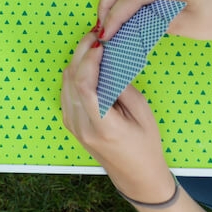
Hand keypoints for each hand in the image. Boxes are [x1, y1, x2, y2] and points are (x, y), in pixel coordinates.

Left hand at [61, 33, 177, 204]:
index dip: (88, 59)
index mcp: (101, 125)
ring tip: (93, 45)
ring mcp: (72, 125)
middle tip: (95, 36)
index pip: (83, 85)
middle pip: (71, 80)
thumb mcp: (141, 112)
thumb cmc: (146, 145)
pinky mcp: (71, 123)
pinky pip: (66, 91)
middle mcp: (81, 126)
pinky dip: (75, 73)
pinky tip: (89, 64)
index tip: (100, 43)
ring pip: (65, 83)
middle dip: (81, 53)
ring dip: (77, 61)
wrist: (137, 176)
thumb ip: (121, 85)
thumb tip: (108, 60)